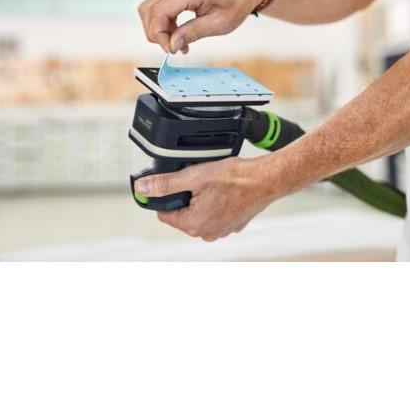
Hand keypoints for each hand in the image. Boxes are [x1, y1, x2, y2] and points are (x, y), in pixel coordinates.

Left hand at [135, 156, 276, 240]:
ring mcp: (221, 230)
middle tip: (199, 180)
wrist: (266, 180)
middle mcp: (207, 233)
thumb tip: (143, 189)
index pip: (164, 213)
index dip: (166, 195)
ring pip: (199, 212)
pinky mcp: (233, 224)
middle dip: (186, 197)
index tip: (175, 182)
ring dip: (201, 199)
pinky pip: (216, 213)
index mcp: (193, 224)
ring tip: (214, 184)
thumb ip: (165, 184)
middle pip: (182, 213)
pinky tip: (225, 190)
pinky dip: (217, 202)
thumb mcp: (194, 176)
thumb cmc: (235, 178)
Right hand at [137, 0, 264, 53]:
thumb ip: (194, 32)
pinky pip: (158, 5)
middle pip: (149, 9)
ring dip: (158, 29)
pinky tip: (177, 34)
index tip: (169, 50)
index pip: (159, 11)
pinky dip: (163, 22)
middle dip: (155, 33)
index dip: (158, 34)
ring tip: (178, 42)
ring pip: (149, 8)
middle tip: (173, 48)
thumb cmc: (237, 2)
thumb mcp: (220, 23)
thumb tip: (172, 45)